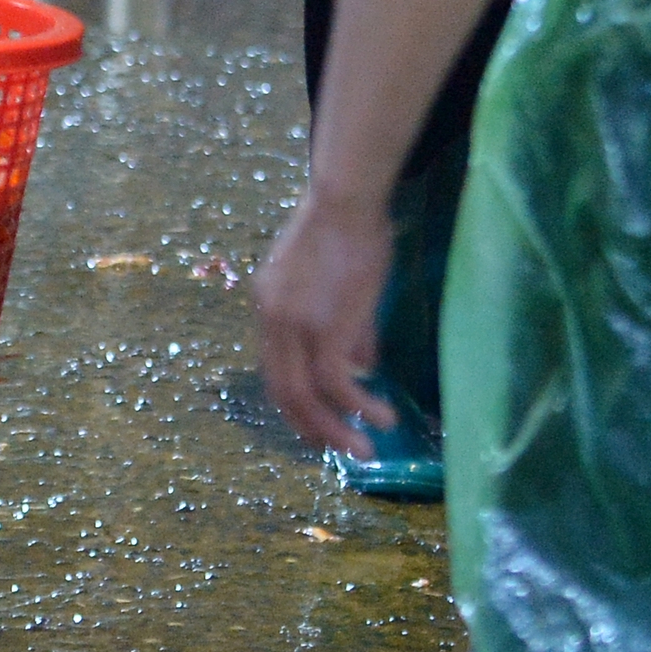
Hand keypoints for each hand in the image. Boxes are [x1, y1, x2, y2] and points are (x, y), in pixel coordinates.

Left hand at [255, 189, 394, 456]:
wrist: (345, 200)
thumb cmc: (349, 231)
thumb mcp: (338, 283)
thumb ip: (349, 330)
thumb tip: (364, 369)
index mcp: (268, 306)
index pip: (274, 369)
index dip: (295, 402)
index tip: (318, 424)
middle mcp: (272, 321)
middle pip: (283, 391)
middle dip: (311, 428)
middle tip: (338, 449)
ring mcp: (294, 326)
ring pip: (307, 396)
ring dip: (336, 430)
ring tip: (365, 450)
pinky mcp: (323, 328)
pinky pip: (336, 384)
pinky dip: (358, 407)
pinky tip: (382, 418)